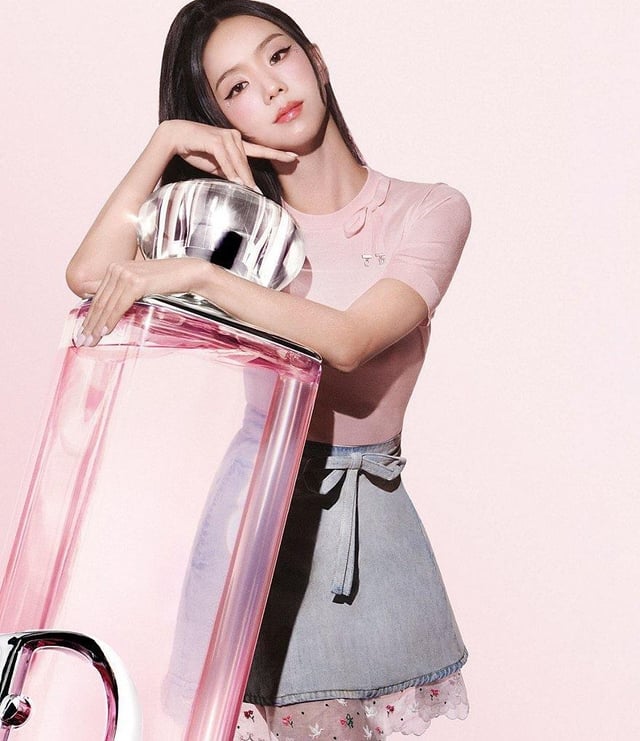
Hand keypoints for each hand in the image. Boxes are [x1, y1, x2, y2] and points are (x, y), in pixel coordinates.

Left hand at [76, 257, 207, 346]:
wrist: (189, 273)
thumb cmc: (170, 281)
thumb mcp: (142, 286)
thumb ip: (126, 293)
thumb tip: (114, 311)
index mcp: (117, 268)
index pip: (99, 297)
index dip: (90, 315)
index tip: (84, 331)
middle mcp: (118, 268)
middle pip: (100, 302)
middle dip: (90, 323)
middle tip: (83, 340)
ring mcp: (126, 274)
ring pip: (107, 305)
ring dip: (97, 325)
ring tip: (90, 340)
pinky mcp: (136, 282)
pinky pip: (119, 306)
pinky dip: (111, 320)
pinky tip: (105, 331)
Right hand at [160, 120, 297, 188]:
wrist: (175, 138)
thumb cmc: (197, 151)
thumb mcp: (217, 166)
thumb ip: (231, 172)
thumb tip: (242, 185)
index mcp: (237, 142)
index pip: (260, 150)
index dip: (277, 153)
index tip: (294, 157)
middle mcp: (233, 136)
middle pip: (246, 162)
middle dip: (250, 179)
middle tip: (257, 194)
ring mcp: (225, 136)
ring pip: (238, 162)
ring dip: (242, 177)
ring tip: (249, 190)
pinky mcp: (215, 139)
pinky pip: (226, 159)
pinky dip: (231, 171)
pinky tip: (235, 181)